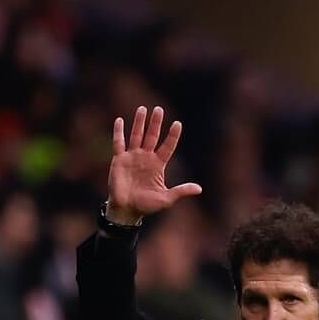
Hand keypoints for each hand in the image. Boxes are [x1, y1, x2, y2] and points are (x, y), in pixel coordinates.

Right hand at [106, 106, 201, 224]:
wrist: (126, 210)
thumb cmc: (146, 205)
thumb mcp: (166, 199)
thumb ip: (181, 191)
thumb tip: (199, 189)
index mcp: (158, 165)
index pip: (167, 146)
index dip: (172, 136)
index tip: (178, 124)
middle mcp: (146, 157)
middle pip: (152, 136)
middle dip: (155, 123)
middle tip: (159, 109)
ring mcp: (132, 157)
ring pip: (137, 136)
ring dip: (139, 122)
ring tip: (142, 109)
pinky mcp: (119, 160)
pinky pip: (119, 143)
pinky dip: (118, 132)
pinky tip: (119, 120)